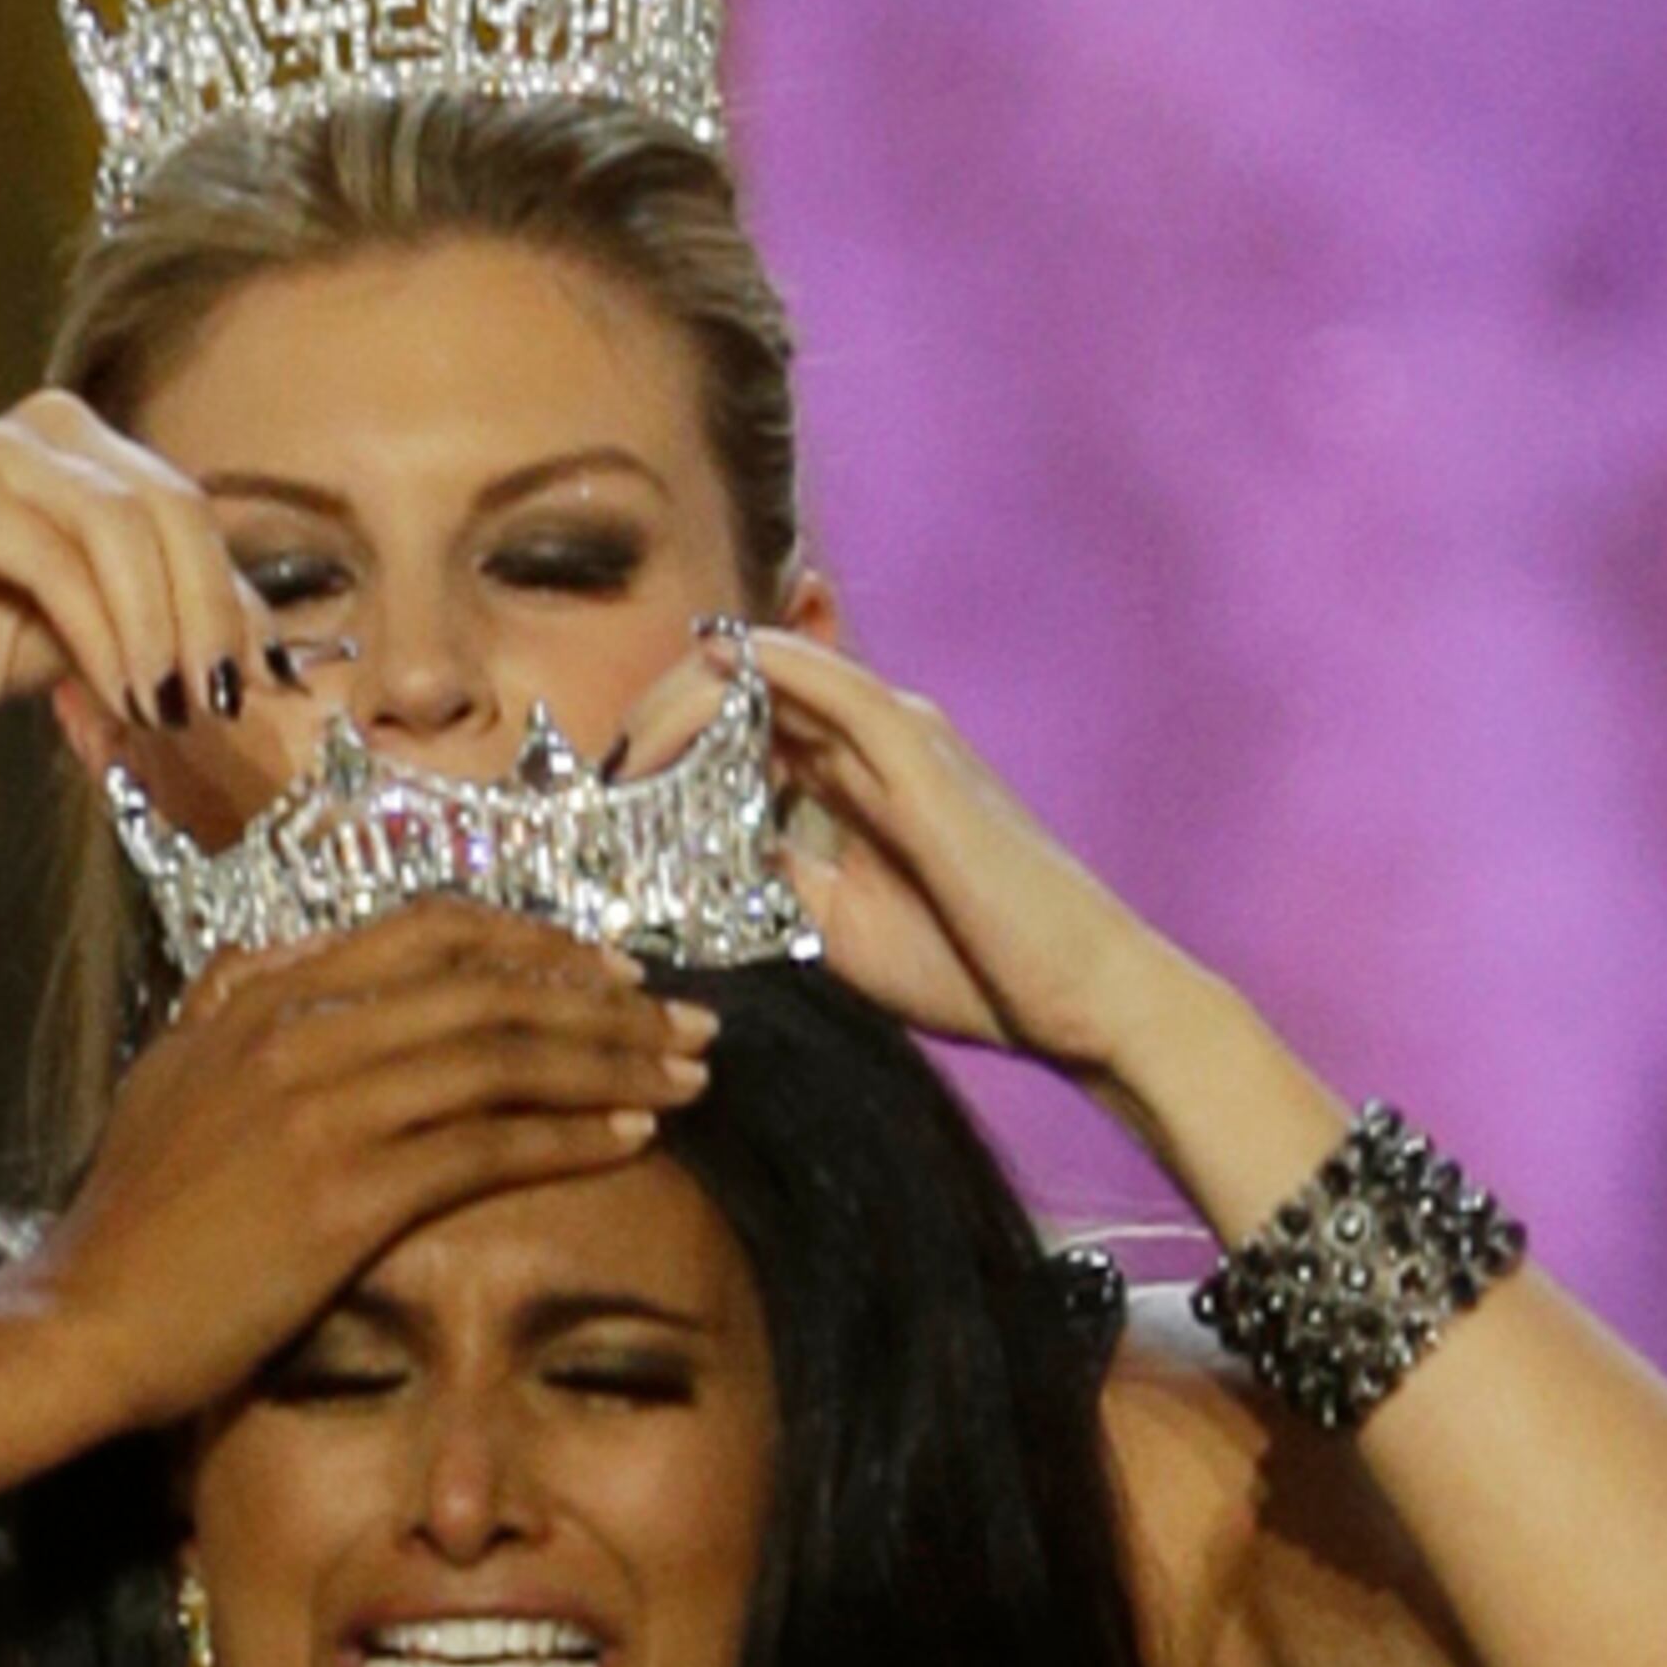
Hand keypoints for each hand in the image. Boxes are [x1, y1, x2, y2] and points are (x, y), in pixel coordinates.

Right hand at [0, 388, 287, 733]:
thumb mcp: (54, 647)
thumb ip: (134, 640)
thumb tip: (236, 679)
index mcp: (94, 466)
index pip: (203, 528)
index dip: (246, 613)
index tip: (269, 700)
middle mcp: (60, 436)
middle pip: (185, 514)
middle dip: (216, 620)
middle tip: (220, 711)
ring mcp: (7, 453)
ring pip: (134, 529)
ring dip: (164, 632)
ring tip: (168, 713)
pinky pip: (62, 556)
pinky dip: (105, 631)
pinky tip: (121, 694)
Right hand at [24, 899, 721, 1433]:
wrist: (80, 1322)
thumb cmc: (130, 1226)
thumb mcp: (169, 1079)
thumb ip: (233, 1010)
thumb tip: (291, 967)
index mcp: (256, 993)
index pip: (425, 932)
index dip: (533, 941)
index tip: (605, 969)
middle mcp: (294, 1029)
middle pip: (485, 984)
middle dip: (603, 998)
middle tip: (688, 1019)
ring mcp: (319, 1105)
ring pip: (500, 1054)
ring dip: (611, 1060)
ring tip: (688, 1073)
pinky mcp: (343, 1191)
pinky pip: (487, 1144)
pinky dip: (571, 1134)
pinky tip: (634, 1137)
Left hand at [613, 625, 1168, 1068]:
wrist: (1076, 997)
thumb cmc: (975, 968)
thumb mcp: (836, 925)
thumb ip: (772, 879)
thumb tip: (685, 868)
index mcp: (855, 774)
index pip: (740, 726)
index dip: (664, 743)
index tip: (601, 796)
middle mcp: (875, 735)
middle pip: (741, 690)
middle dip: (656, 720)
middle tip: (590, 776)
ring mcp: (902, 736)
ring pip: (773, 676)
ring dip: (686, 701)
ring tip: (618, 751)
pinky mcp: (922, 757)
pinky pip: (833, 685)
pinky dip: (767, 668)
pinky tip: (712, 671)